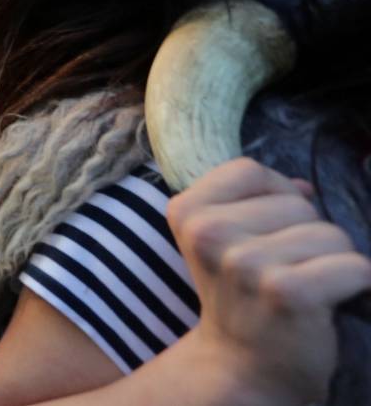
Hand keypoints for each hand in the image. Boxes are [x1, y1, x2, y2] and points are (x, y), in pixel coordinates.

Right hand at [167, 157, 370, 404]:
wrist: (241, 369)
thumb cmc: (240, 299)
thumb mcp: (222, 242)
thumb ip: (255, 202)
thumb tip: (303, 186)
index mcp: (186, 213)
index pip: (251, 170)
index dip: (272, 196)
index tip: (262, 235)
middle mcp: (209, 233)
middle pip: (298, 203)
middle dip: (305, 234)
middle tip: (282, 273)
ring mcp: (246, 263)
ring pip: (330, 233)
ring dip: (330, 261)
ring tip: (302, 289)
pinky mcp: (287, 292)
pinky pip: (353, 266)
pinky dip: (353, 284)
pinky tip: (324, 305)